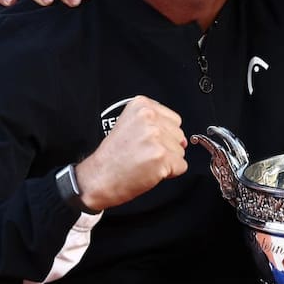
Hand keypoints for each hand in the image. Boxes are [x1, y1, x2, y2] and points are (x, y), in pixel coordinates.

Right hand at [73, 96, 187, 210]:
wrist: (98, 178)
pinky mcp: (161, 157)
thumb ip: (157, 125)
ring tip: (145, 162)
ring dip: (167, 160)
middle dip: (166, 148)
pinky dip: (169, 173)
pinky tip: (150, 170)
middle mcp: (149, 118)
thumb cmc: (112, 157)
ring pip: (181, 151)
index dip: (162, 135)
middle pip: (179, 135)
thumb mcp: (130, 126)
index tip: (146, 142)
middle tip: (143, 153)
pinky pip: (181, 166)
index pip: (174, 120)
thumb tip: (184, 139)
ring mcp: (156, 137)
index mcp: (141, 106)